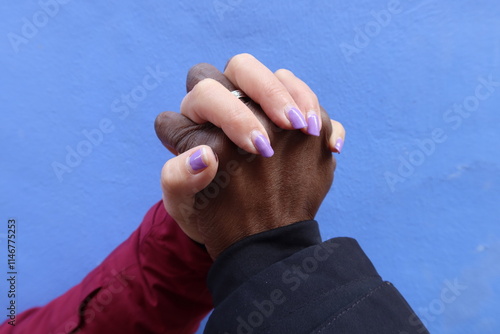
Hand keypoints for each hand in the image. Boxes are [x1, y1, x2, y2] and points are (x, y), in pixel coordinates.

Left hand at [156, 57, 343, 257]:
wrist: (245, 230)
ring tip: (308, 131)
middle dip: (266, 92)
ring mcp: (264, 110)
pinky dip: (320, 117)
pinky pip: (310, 102)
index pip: (204, 92)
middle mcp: (230, 104)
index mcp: (198, 118)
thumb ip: (177, 180)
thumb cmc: (208, 211)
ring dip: (297, 99)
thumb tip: (202, 155)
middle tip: (285, 126)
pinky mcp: (293, 121)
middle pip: (242, 67)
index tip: (243, 150)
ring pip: (280, 78)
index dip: (223, 114)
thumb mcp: (185, 204)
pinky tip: (330, 146)